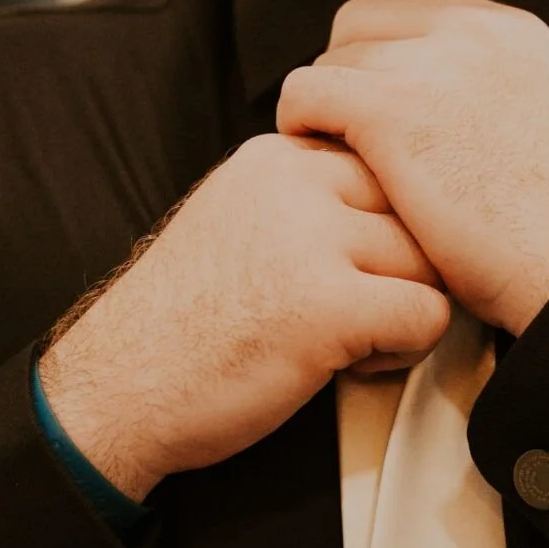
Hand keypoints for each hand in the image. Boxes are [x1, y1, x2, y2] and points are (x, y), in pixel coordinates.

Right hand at [39, 134, 448, 497]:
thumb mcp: (235, 222)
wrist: (117, 390)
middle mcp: (295, 182)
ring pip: (431, 259)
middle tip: (359, 314)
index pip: (383, 164)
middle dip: (404, 267)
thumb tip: (393, 203)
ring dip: (406, 309)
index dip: (382, 227)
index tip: (343, 272)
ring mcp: (314, 240)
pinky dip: (405, 352)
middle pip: (416, 208)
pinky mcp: (332, 305)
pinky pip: (428, 315)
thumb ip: (302, 199)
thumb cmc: (179, 327)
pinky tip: (351, 368)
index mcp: (273, 157)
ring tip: (353, 343)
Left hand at [276, 0, 548, 335]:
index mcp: (513, 33)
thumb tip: (463, 105)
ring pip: (333, 56)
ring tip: (337, 160)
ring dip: (327, 107)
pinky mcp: (390, 109)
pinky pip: (304, 90)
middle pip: (364, 19)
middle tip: (349, 134)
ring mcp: (431, 65)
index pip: (415, 8)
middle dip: (349, 71)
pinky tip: (317, 165)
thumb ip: (502, 96)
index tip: (382, 107)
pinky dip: (299, 124)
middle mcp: (472, 33)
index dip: (386, 56)